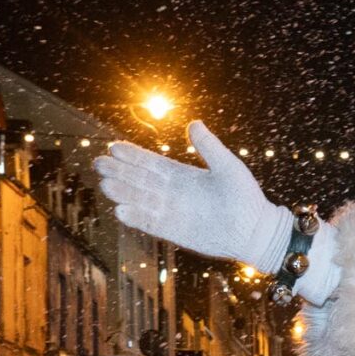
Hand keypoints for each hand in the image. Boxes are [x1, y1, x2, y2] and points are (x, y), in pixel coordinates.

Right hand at [94, 121, 293, 273]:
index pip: (152, 163)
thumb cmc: (246, 197)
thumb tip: (193, 123)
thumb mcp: (228, 166)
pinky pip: (151, 224)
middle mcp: (172, 193)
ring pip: (141, 201)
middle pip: (140, 180)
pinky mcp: (175, 232)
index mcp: (183, 176)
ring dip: (123, 193)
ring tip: (105, 184)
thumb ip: (209, 147)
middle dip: (119, 171)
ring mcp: (172, 213)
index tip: (114, 147)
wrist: (256, 230)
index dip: (133, 156)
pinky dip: (137, 218)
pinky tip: (120, 211)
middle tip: (99, 163)